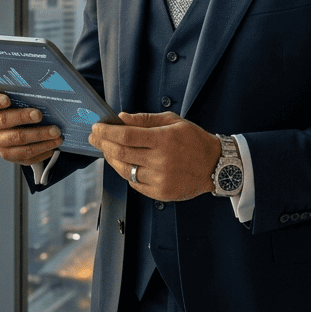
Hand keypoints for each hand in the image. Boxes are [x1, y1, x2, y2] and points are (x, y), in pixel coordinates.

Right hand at [0, 90, 62, 164]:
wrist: (25, 127)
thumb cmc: (25, 107)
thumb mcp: (24, 98)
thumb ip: (29, 94)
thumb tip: (50, 88)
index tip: (7, 100)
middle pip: (4, 120)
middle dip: (23, 117)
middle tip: (39, 115)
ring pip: (17, 140)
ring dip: (38, 136)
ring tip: (56, 134)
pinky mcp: (9, 154)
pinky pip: (25, 155)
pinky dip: (41, 150)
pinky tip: (53, 145)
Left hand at [89, 112, 220, 201]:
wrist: (215, 166)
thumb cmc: (193, 140)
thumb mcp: (173, 121)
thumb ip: (145, 119)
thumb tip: (121, 118)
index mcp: (164, 139)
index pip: (126, 135)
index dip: (107, 132)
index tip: (97, 127)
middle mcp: (161, 161)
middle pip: (121, 153)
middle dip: (103, 144)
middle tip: (94, 137)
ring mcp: (160, 179)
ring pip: (125, 170)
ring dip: (111, 159)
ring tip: (106, 149)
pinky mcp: (161, 193)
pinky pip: (135, 183)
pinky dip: (125, 172)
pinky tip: (123, 163)